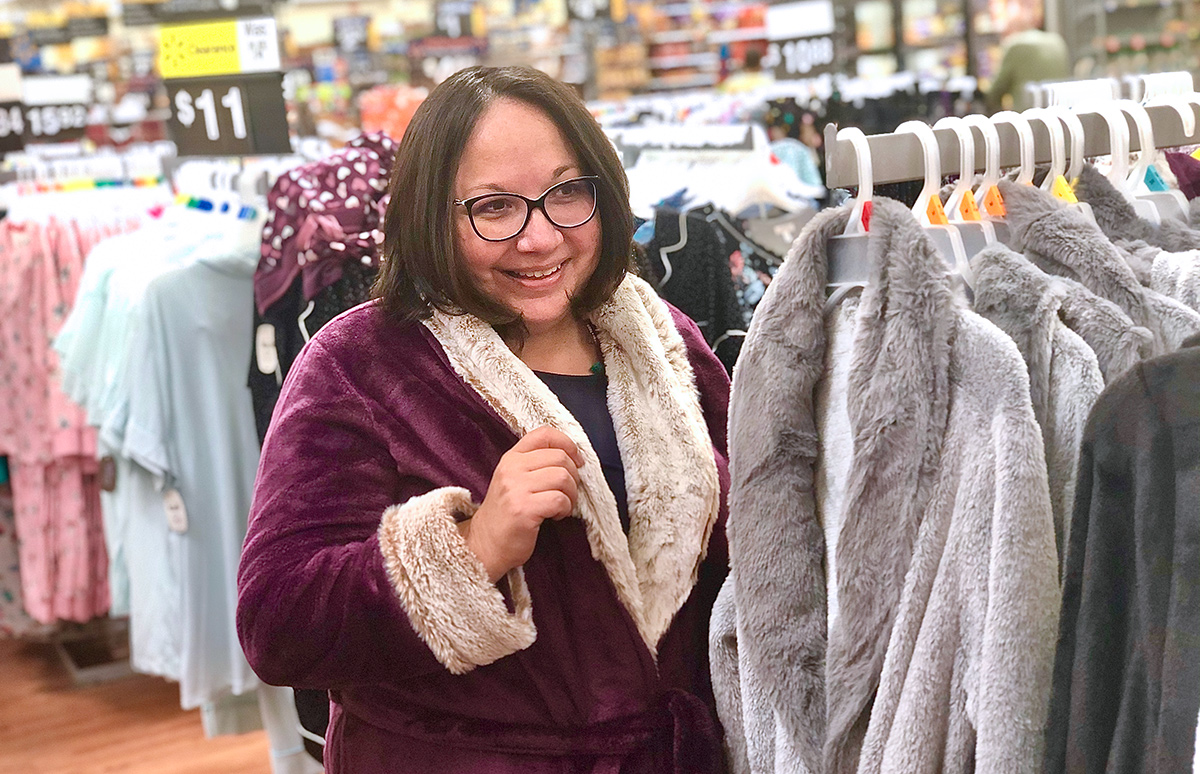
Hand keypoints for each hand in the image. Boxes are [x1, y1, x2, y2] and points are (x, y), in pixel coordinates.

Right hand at [459, 426, 583, 582]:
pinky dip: (565, 509)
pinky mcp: (523, 510)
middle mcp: (511, 469)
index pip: (544, 434)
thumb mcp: (514, 480)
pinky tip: (555, 516)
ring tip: (561, 506)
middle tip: (568, 493)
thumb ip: (536, 465)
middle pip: (560, 458)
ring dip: (571, 495)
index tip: (577, 461)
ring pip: (563, 477)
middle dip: (574, 477)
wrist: (484, 545)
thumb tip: (573, 458)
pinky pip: (560, 500)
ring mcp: (516, 489)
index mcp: (511, 458)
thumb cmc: (506, 514)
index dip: (568, 444)